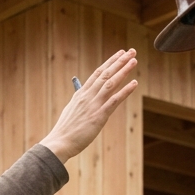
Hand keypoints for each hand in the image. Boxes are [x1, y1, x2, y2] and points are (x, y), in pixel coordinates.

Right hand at [40, 49, 138, 163]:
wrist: (60, 142)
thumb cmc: (65, 130)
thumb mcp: (71, 110)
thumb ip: (79, 101)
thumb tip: (83, 94)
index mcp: (80, 94)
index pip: (97, 73)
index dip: (110, 62)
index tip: (119, 54)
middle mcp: (87, 96)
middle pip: (106, 74)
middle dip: (119, 61)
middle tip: (131, 51)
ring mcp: (93, 105)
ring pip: (110, 83)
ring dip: (123, 71)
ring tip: (134, 61)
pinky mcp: (98, 116)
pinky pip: (114, 101)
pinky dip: (125, 91)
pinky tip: (134, 83)